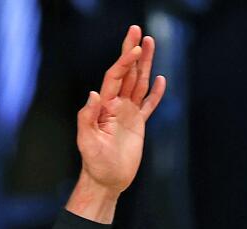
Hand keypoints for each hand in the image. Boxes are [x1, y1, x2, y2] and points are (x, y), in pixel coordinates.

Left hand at [74, 25, 166, 196]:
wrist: (106, 181)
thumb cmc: (94, 163)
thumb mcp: (86, 141)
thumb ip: (87, 117)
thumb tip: (93, 94)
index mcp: (104, 107)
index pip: (115, 77)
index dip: (124, 62)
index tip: (134, 49)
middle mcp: (116, 106)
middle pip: (127, 73)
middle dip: (132, 52)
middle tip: (137, 30)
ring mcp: (128, 114)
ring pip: (139, 83)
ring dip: (145, 64)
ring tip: (150, 43)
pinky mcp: (138, 125)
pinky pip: (148, 105)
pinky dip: (155, 93)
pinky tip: (160, 79)